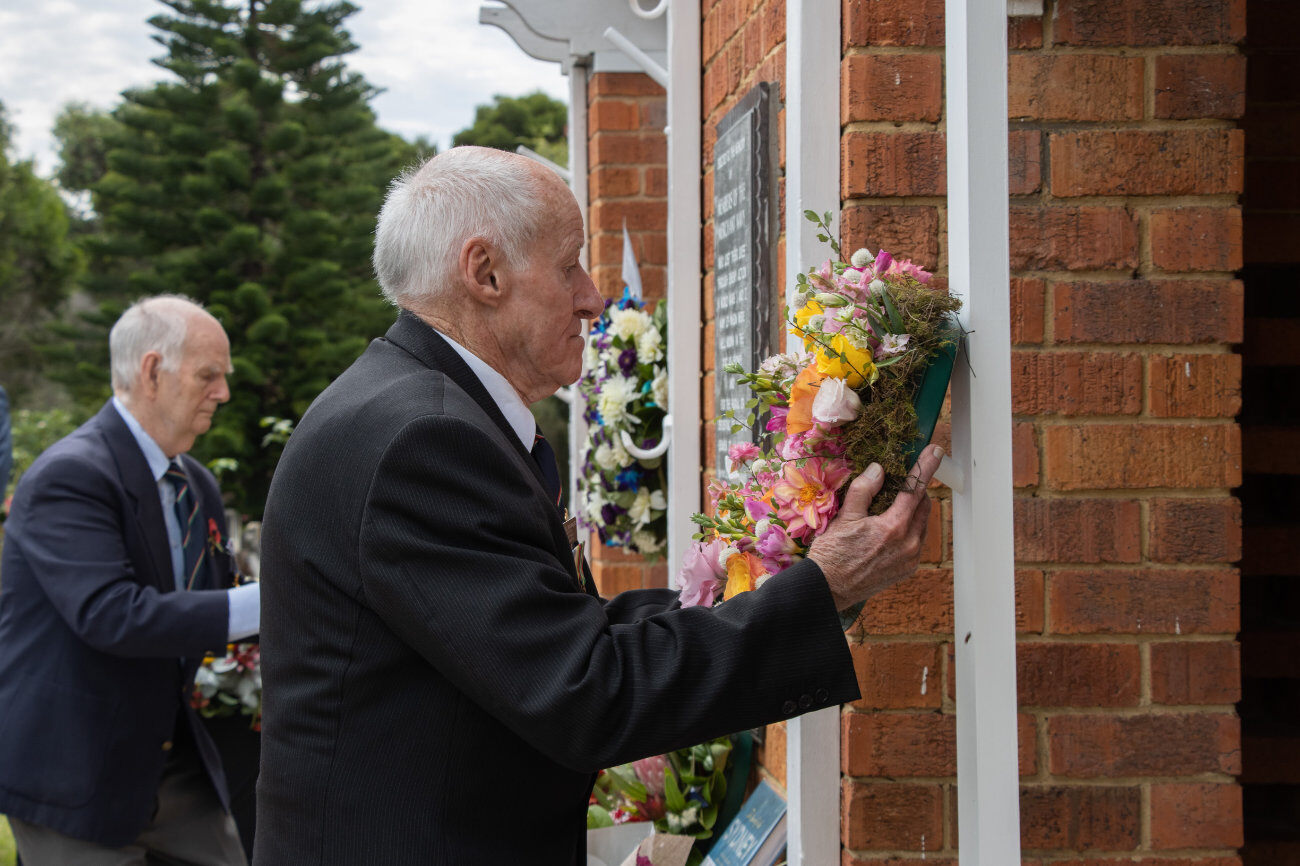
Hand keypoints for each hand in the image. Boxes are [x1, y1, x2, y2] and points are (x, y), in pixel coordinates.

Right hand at [808, 445, 943, 610]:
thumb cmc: (832, 554)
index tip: (935, 451)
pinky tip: (893, 525)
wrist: (829, 589)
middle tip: (906, 477)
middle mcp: (909, 544)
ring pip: (922, 523)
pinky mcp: (908, 569)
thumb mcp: (844, 517)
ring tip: (897, 502)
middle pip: (924, 505)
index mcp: (893, 527)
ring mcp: (911, 558)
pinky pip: (918, 540)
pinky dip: (911, 527)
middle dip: (918, 488)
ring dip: (915, 509)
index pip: (915, 489)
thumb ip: (864, 490)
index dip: (926, 466)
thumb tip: (879, 470)